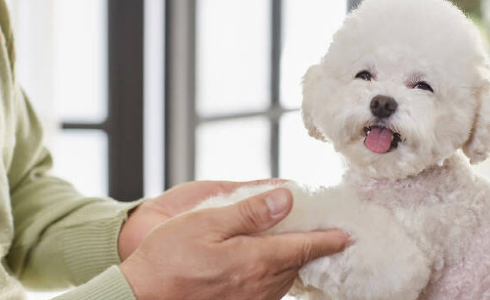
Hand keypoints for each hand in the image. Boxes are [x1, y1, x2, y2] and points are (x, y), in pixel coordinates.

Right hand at [119, 187, 348, 299]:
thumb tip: (286, 198)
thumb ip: (250, 212)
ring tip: (297, 245)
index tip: (346, 234)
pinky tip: (266, 265)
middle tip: (322, 232)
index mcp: (254, 260)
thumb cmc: (169, 257)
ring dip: (293, 261)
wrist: (142, 297)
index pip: (303, 248)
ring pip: (284, 279)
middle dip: (312, 248)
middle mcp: (259, 285)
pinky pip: (269, 291)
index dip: (327, 240)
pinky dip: (275, 275)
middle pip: (296, 264)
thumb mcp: (206, 223)